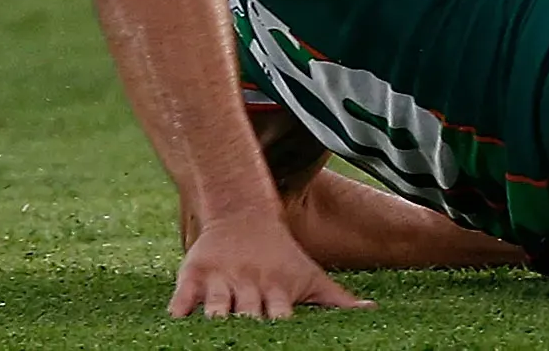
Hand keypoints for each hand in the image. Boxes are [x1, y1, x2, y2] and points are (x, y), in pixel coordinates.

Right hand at [168, 215, 371, 319]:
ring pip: (216, 304)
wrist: (244, 214)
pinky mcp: (194, 274)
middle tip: (247, 333)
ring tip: (216, 325)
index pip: (280, 315)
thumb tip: (372, 310)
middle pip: (247, 312)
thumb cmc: (282, 256)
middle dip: (248, 323)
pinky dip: (179, 306)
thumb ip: (337, 300)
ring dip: (216, 315)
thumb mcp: (311, 276)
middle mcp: (249, 286)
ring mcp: (221, 280)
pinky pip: (183, 293)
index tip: (283, 335)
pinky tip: (176, 318)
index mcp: (277, 290)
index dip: (281, 326)